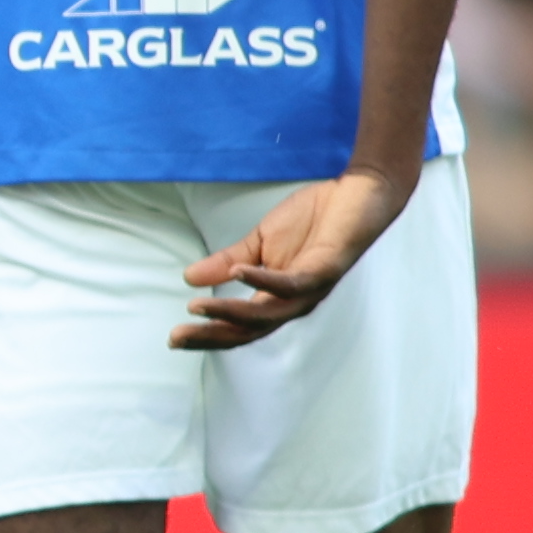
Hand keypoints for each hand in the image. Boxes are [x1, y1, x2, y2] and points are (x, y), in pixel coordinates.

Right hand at [176, 166, 412, 351]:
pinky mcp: (325, 270)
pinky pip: (292, 283)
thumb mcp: (260, 241)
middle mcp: (295, 302)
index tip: (174, 338)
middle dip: (213, 335)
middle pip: (250, 330)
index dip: (209, 334)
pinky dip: (263, 279)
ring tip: (196, 307)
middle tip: (178, 337)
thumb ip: (228, 261)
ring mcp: (311, 289)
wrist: (358, 195)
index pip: (240, 326)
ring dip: (231, 312)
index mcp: (278, 297)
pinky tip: (237, 272)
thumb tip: (189, 277)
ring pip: (268, 314)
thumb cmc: (314, 218)